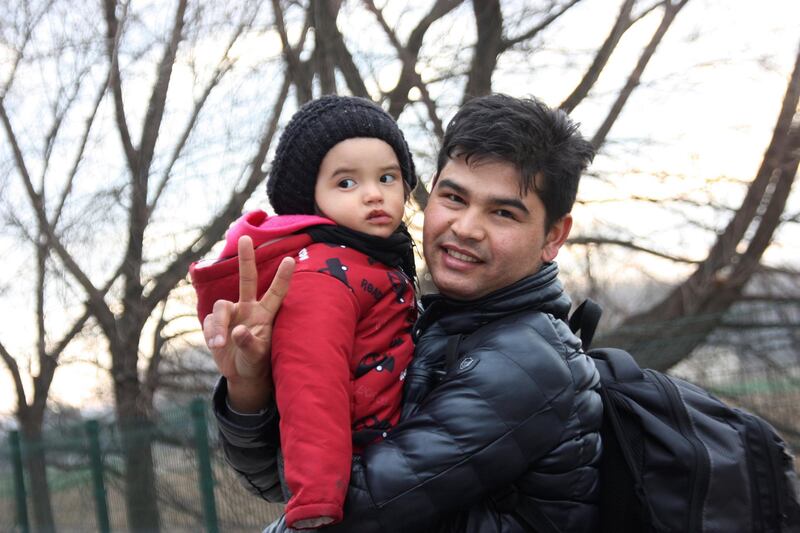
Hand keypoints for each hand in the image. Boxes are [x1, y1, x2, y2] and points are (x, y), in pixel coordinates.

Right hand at [203, 235, 294, 411]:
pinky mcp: (216, 323)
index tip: (291, 260)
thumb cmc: (256, 362)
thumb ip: (250, 343)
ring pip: (221, 307)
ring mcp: (232, 314)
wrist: (241, 373)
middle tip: (245, 238)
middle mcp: (249, 308)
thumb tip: (237, 330)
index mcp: (266, 314)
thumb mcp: (257, 356)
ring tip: (219, 343)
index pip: (276, 293)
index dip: (283, 277)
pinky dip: (211, 334)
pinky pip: (210, 322)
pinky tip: (216, 345)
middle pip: (247, 279)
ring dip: (218, 325)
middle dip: (246, 259)